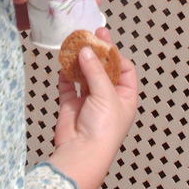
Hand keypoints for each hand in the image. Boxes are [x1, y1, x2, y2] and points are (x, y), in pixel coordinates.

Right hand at [49, 28, 139, 188]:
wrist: (81, 154)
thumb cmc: (103, 130)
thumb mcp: (106, 94)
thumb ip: (95, 70)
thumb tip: (86, 50)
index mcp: (125, 98)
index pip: (125, 69)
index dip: (116, 55)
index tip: (105, 41)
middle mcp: (108, 98)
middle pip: (103, 70)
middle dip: (96, 53)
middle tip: (90, 34)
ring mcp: (89, 102)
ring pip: (85, 76)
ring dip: (80, 62)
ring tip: (74, 44)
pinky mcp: (72, 106)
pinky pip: (68, 86)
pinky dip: (66, 75)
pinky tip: (64, 64)